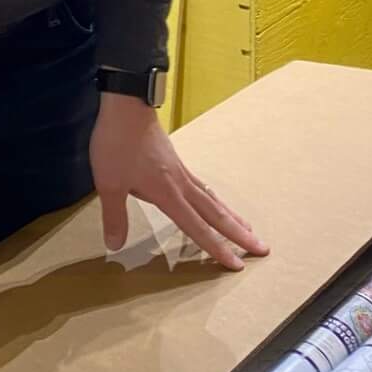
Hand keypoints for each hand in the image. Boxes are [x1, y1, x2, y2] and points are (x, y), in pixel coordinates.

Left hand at [90, 92, 268, 269]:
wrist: (126, 105)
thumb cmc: (117, 143)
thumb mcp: (109, 183)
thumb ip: (115, 215)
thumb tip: (116, 246)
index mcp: (168, 193)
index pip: (197, 228)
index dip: (217, 249)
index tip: (237, 265)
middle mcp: (181, 184)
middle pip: (216, 214)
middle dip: (239, 234)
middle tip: (263, 249)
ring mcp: (180, 170)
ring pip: (212, 198)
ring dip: (230, 216)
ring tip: (248, 228)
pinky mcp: (175, 160)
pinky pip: (201, 186)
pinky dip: (213, 199)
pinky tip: (213, 200)